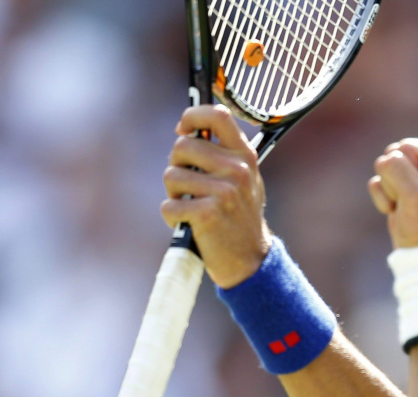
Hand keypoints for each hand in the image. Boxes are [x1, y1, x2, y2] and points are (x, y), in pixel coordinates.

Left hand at [161, 105, 269, 288]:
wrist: (249, 259)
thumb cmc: (238, 217)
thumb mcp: (243, 179)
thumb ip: (223, 154)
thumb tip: (187, 131)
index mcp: (245, 155)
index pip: (217, 115)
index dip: (192, 116)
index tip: (182, 129)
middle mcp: (237, 169)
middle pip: (182, 146)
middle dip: (176, 165)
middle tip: (186, 186)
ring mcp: (223, 191)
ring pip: (171, 175)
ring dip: (173, 194)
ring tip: (191, 207)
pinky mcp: (207, 214)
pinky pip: (169, 206)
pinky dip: (172, 216)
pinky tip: (189, 223)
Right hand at [368, 139, 417, 248]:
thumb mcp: (414, 194)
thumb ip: (396, 167)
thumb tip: (383, 160)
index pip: (407, 147)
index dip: (405, 173)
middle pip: (394, 153)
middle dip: (395, 180)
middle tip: (411, 201)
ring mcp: (417, 170)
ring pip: (384, 165)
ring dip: (388, 189)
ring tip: (405, 205)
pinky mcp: (401, 181)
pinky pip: (377, 179)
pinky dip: (382, 197)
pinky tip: (397, 209)